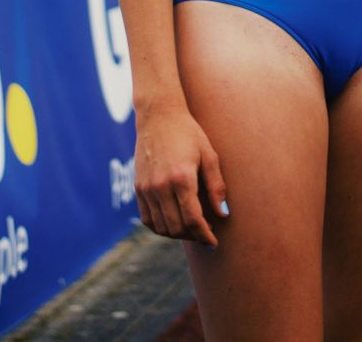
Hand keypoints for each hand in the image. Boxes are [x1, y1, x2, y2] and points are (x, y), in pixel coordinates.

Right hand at [134, 104, 227, 245]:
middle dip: (193, 236)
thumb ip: (217, 186)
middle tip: (206, 234)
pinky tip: (173, 223)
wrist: (159, 117)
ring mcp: (147, 188)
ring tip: (192, 229)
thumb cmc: (189, 133)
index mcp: (182, 178)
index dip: (205, 235)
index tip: (214, 242)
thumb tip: (223, 214)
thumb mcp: (209, 155)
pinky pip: (147, 219)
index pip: (193, 219)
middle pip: (176, 227)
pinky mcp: (138, 188)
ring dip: (177, 234)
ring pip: (161, 227)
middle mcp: (161, 186)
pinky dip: (160, 227)